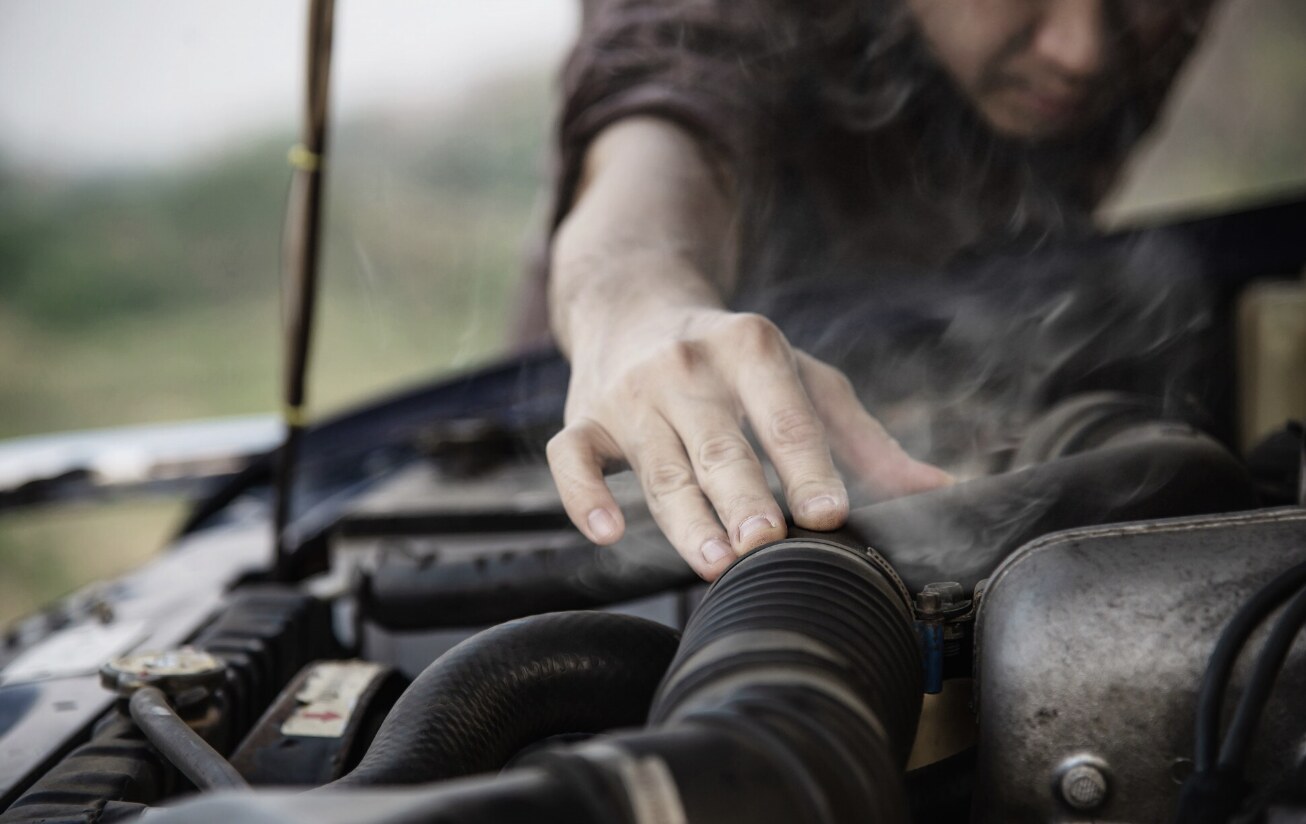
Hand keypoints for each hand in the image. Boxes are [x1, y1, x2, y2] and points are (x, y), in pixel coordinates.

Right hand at [547, 307, 952, 579]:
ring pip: (657, 463)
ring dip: (684, 516)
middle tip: (765, 543)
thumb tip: (940, 492)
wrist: (634, 305)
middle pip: (718, 443)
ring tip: (713, 562)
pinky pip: (570, 458)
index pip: (784, 413)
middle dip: (742, 495)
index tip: (830, 514)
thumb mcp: (803, 379)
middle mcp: (686, 365)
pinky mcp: (583, 418)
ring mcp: (630, 393)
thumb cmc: (735, 360)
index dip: (807, 464)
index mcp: (750, 347)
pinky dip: (583, 495)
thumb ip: (863, 440)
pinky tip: (607, 532)